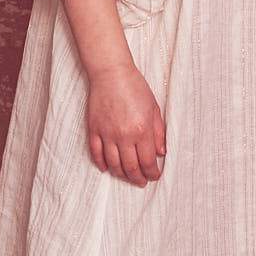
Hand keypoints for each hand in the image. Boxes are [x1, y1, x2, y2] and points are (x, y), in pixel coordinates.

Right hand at [85, 61, 165, 185]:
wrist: (111, 73)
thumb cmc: (135, 87)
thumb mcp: (154, 108)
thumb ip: (158, 132)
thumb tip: (161, 153)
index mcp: (142, 130)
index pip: (148, 161)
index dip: (152, 173)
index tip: (155, 176)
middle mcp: (124, 135)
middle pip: (130, 167)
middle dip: (138, 178)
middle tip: (142, 182)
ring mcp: (107, 134)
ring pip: (113, 164)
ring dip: (121, 174)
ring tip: (127, 176)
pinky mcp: (94, 129)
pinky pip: (96, 153)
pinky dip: (101, 164)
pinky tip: (107, 168)